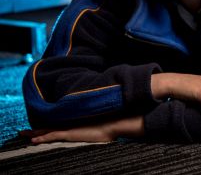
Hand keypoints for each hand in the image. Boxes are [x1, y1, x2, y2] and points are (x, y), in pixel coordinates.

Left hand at [20, 115, 143, 143]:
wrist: (113, 124)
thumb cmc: (109, 128)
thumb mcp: (99, 132)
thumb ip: (95, 132)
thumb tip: (101, 134)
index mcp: (75, 125)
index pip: (57, 127)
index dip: (45, 129)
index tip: (36, 130)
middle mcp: (70, 125)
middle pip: (48, 127)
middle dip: (35, 130)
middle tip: (23, 132)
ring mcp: (69, 128)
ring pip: (47, 131)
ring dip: (34, 133)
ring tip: (22, 135)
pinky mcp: (70, 132)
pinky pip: (53, 135)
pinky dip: (43, 137)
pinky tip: (34, 140)